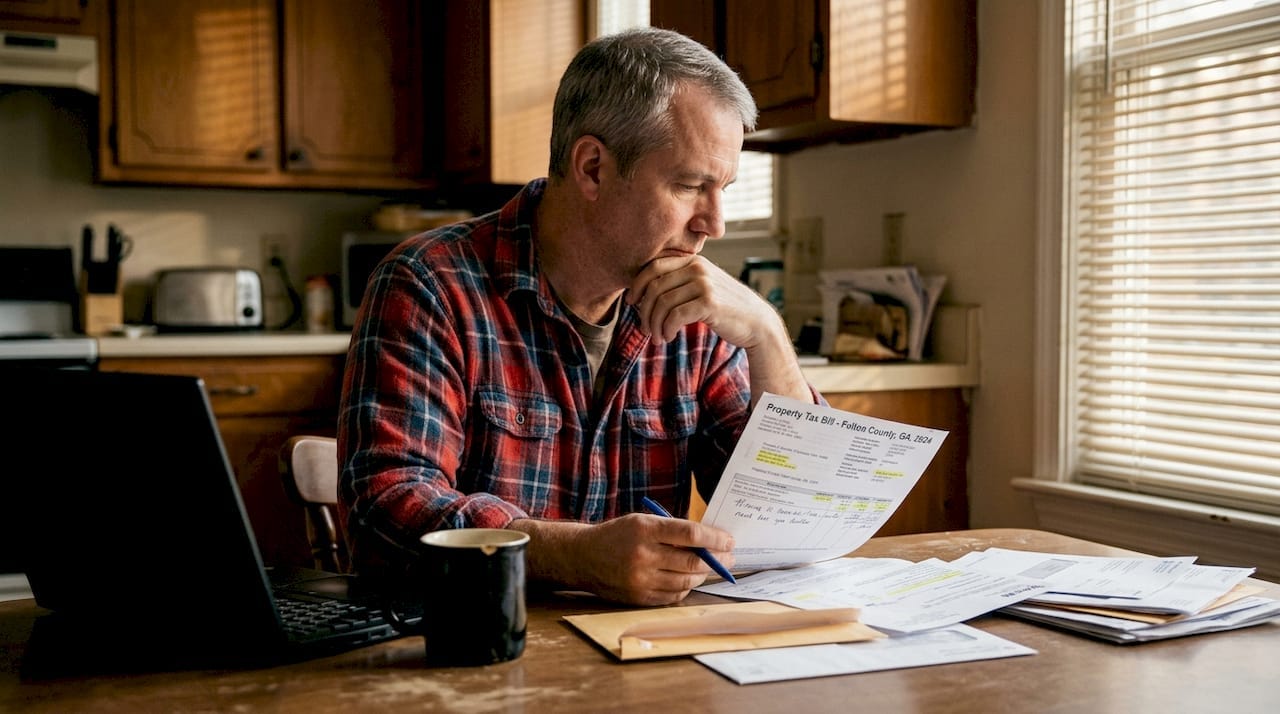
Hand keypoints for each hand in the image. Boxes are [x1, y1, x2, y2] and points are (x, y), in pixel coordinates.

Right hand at [512, 514, 734, 605]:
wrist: (583, 557)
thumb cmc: (618, 535)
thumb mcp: (642, 521)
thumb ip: (672, 530)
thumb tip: (710, 542)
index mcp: (644, 529)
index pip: (690, 534)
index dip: (715, 539)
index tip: (730, 540)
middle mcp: (642, 555)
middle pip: (691, 562)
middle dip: (716, 560)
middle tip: (729, 558)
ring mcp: (640, 579)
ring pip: (685, 582)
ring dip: (703, 576)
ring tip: (711, 569)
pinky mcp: (638, 598)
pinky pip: (673, 596)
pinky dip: (686, 589)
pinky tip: (691, 581)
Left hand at [626, 255, 776, 347]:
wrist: (756, 321)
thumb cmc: (723, 307)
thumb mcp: (701, 286)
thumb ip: (678, 282)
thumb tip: (641, 293)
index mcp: (692, 260)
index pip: (653, 267)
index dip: (637, 285)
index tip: (632, 303)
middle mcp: (698, 268)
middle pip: (654, 287)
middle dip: (644, 311)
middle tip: (645, 329)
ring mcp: (704, 284)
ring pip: (662, 303)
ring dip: (655, 325)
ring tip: (658, 338)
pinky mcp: (709, 303)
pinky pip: (675, 316)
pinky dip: (666, 329)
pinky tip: (669, 337)